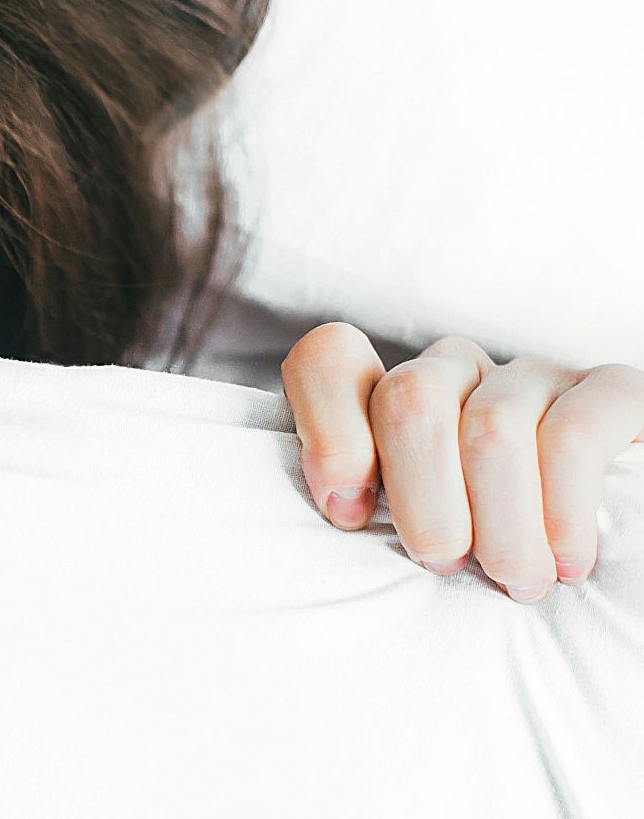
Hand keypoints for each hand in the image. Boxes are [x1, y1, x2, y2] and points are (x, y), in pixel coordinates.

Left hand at [281, 323, 643, 602]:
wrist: (609, 580)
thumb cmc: (488, 562)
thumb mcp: (412, 538)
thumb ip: (362, 508)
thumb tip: (341, 508)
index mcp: (393, 398)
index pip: (329, 360)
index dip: (328, 431)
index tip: (349, 515)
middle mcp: (459, 373)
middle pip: (409, 398)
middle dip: (422, 498)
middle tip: (445, 563)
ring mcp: (535, 376)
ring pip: (490, 426)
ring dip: (499, 523)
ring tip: (515, 580)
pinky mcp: (613, 393)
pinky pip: (572, 434)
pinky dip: (562, 508)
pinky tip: (567, 559)